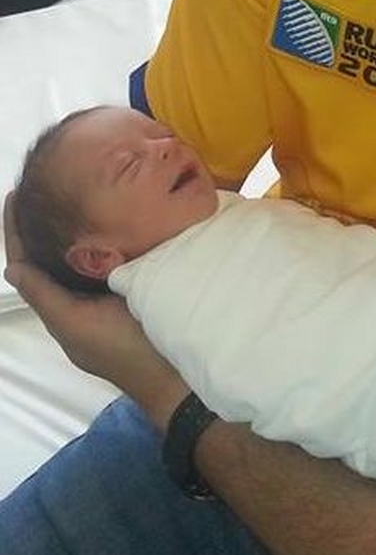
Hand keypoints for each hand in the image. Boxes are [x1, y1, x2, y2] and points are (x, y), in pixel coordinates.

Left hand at [4, 190, 187, 428]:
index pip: (31, 263)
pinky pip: (118, 251)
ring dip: (78, 225)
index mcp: (65, 306)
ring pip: (86, 251)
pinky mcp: (143, 280)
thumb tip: (12, 265)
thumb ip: (45, 295)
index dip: (17, 232)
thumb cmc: (124, 349)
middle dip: (47, 222)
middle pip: (56, 254)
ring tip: (79, 188)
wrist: (180, 370)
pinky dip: (109, 231)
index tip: (15, 195)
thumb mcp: (75, 324)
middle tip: (49, 183)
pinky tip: (117, 210)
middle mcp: (86, 295)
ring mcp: (115, 288)